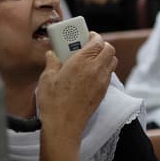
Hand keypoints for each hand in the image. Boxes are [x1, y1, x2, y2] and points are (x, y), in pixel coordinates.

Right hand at [36, 33, 116, 160]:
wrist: (64, 125)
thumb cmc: (53, 101)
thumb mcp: (47, 78)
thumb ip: (52, 62)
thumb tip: (52, 55)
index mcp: (83, 61)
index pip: (98, 41)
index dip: (94, 36)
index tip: (87, 36)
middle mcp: (96, 69)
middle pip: (110, 50)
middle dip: (102, 45)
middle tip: (89, 46)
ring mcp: (102, 82)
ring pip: (112, 62)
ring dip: (105, 57)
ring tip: (90, 59)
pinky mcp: (103, 92)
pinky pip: (109, 75)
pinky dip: (103, 69)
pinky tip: (89, 74)